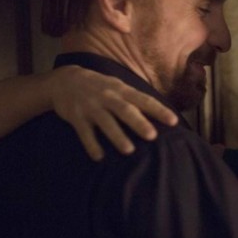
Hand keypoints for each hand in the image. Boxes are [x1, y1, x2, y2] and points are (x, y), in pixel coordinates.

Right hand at [48, 65, 177, 160]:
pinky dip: (91, 145)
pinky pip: (84, 132)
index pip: (144, 100)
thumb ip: (135, 99)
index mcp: (121, 90)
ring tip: (129, 150)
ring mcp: (91, 107)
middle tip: (152, 135)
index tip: (173, 121)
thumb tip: (160, 112)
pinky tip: (99, 157)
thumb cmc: (100, 87)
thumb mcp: (117, 87)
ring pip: (106, 122)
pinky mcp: (76, 117)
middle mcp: (108, 97)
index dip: (159, 110)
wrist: (64, 80)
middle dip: (139, 123)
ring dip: (117, 136)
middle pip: (125, 110)